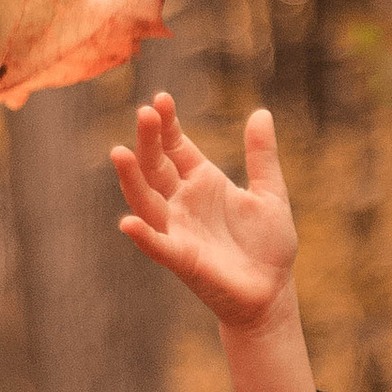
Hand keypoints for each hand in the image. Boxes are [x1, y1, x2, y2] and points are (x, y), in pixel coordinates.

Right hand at [113, 96, 299, 332]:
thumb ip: (262, 156)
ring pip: (146, 200)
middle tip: (146, 112)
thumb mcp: (270, 193)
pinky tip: (127, 223)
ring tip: (119, 152)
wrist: (272, 292)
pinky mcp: (182, 259)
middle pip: (156, 166)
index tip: (161, 99)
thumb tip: (261, 112)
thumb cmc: (268, 245)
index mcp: (202, 181)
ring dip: (131, 179)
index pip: (175, 146)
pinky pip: (158, 246)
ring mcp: (178, 229)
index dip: (167, 125)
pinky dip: (143, 236)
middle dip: (149, 140)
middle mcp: (183, 201)